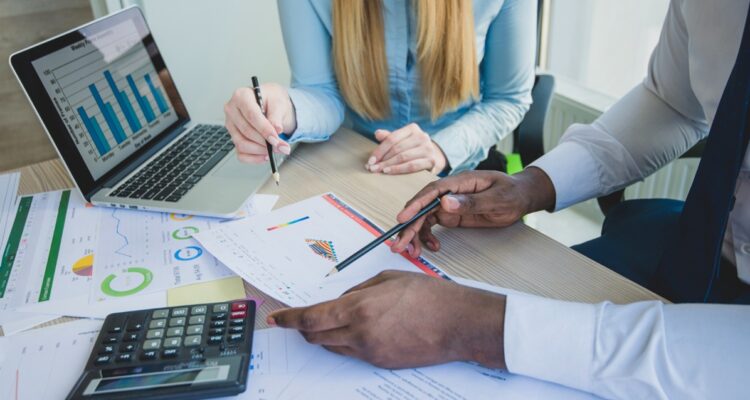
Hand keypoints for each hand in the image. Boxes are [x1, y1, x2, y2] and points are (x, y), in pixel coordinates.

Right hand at [224, 82, 294, 163]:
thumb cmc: (272, 100)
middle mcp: (232, 110)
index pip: (251, 115)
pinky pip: (241, 154)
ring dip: (261, 151)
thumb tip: (276, 130)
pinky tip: (265, 155)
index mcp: (241, 96)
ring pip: (242, 144)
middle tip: (282, 146)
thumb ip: (276, 116)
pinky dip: (254, 158)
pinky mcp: (234, 138)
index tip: (276, 139)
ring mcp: (231, 126)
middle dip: (266, 143)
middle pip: (246, 132)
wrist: (271, 104)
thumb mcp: (278, 103)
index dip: (264, 130)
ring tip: (275, 149)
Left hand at [268, 270, 506, 368]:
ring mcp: (370, 352)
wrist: (459, 324)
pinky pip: (353, 353)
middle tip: (301, 318)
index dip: (289, 319)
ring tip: (337, 320)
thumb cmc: (430, 296)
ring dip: (325, 335)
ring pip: (333, 346)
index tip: (277, 319)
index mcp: (359, 309)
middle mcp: (360, 334)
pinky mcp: (382, 363)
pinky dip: (347, 342)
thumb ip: (357, 291)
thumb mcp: (388, 280)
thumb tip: (339, 301)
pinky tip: (362, 329)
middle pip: (316, 336)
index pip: (310, 318)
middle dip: (304, 327)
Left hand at [365, 123, 446, 174]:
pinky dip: (398, 169)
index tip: (370, 160)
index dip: (379, 150)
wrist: (432, 157)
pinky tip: (388, 172)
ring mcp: (428, 148)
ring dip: (388, 165)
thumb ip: (389, 137)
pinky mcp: (431, 160)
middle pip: (397, 149)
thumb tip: (377, 133)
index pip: (392, 138)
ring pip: (403, 157)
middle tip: (371, 168)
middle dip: (382, 159)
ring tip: (378, 171)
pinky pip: (412, 166)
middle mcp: (422, 136)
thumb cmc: (412, 148)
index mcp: (413, 128)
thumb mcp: (401, 140)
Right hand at [392, 168, 555, 256]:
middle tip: (399, 245)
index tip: (403, 218)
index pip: (432, 191)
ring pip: (424, 218)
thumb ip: (471, 202)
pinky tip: (432, 247)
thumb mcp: (497, 198)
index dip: (416, 204)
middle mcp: (450, 192)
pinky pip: (432, 225)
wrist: (521, 197)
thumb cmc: (512, 193)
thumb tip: (445, 202)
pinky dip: (428, 237)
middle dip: (409, 226)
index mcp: (460, 182)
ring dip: (415, 234)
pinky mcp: (450, 214)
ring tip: (411, 251)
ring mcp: (448, 203)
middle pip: (423, 207)